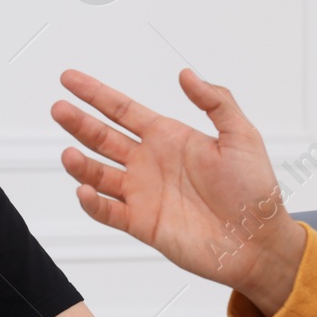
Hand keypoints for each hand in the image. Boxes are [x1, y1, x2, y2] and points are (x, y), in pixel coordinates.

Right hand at [51, 68, 306, 316]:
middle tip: (58, 108)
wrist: (257, 242)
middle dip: (78, 122)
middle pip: (102, 137)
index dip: (95, 94)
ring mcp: (142, 194)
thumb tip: (187, 74)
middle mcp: (149, 163)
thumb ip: (215, 101)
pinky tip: (84, 190)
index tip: (70, 79)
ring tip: (69, 154)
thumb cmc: (255, 191)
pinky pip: (108, 211)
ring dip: (80, 164)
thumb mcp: (242, 136)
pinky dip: (92, 202)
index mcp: (169, 137)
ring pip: (98, 173)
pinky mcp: (141, 224)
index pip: (122, 110)